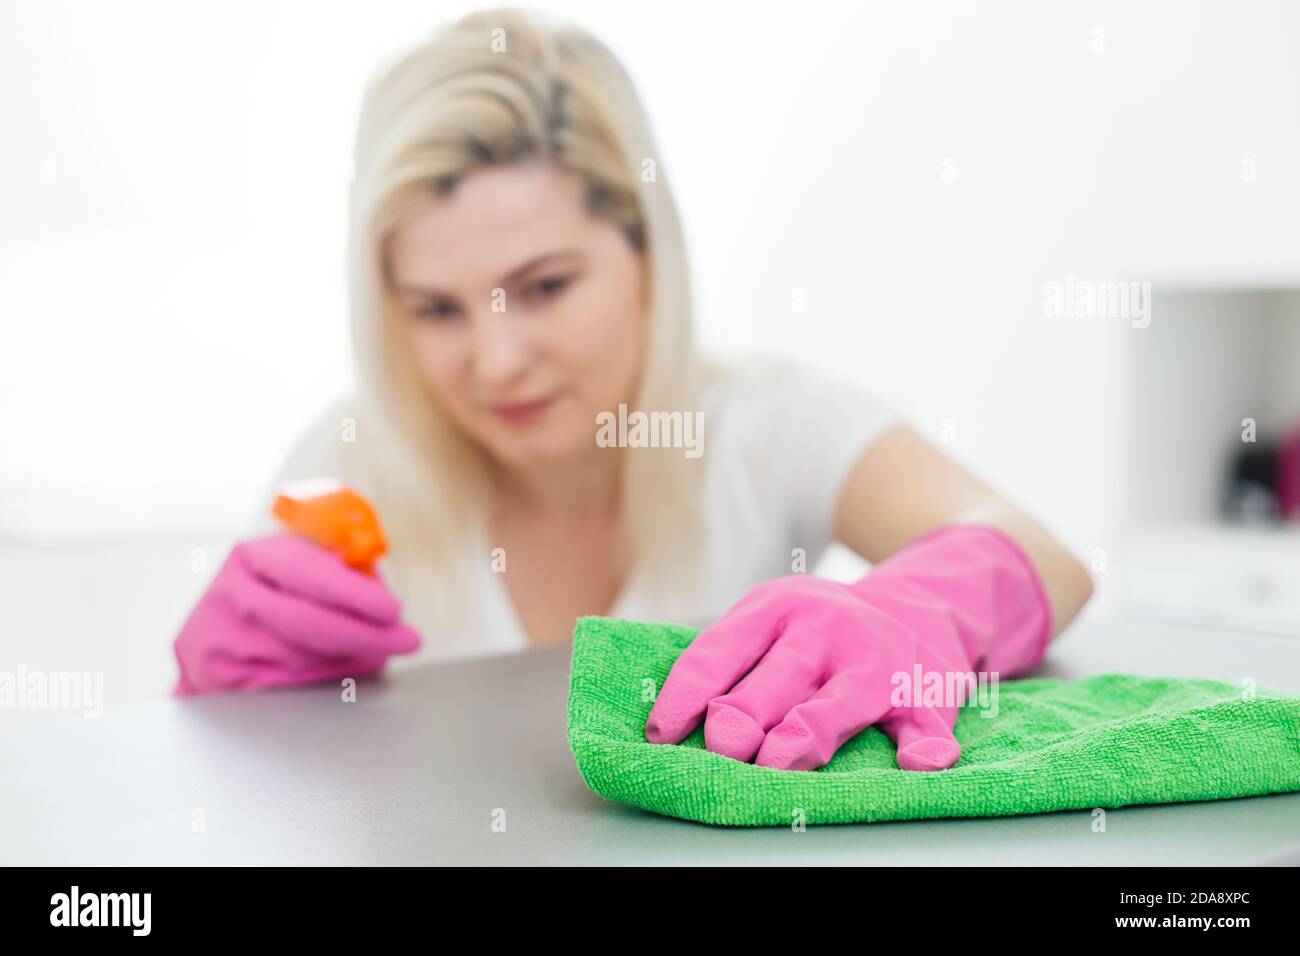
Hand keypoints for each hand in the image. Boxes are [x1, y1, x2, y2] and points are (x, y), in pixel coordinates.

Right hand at [172, 534, 420, 694]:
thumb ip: (341, 572)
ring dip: (349, 660)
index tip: (393, 610)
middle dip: (365, 634)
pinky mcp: (217, 678)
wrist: (207, 641)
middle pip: (307, 621)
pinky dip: (322, 681)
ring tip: (376, 654)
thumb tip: (381, 591)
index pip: (309, 573)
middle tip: (405, 640)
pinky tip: (341, 673)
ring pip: (301, 658)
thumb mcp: (299, 570)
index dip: (355, 594)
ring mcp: (219, 638)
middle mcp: (230, 594)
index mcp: (253, 555)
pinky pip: (283, 686)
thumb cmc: (270, 599)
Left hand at [645, 525, 1050, 770]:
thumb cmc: (821, 632)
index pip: (717, 653)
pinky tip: (915, 765)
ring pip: (836, 706)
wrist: (925, 606)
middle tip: (721, 751)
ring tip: (776, 763)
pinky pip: (925, 727)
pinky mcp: (924, 696)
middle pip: (773, 683)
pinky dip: (923, 749)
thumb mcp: (774, 623)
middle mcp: (825, 630)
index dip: (685, 698)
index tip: (661, 736)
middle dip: (740, 720)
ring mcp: (877, 664)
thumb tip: (669, 730)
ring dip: (804, 736)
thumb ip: (732, 667)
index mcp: (775, 608)